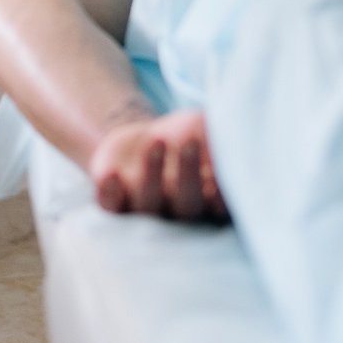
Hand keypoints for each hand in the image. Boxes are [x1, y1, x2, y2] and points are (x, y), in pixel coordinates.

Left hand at [88, 110, 226, 221]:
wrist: (147, 139)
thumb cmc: (187, 136)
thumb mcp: (206, 129)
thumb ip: (218, 139)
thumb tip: (232, 144)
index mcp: (209, 201)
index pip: (220, 209)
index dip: (221, 195)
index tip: (220, 174)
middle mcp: (179, 213)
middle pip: (186, 207)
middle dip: (188, 175)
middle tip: (189, 141)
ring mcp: (147, 210)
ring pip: (149, 206)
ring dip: (152, 176)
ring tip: (156, 141)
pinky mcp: (116, 203)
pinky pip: (111, 208)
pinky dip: (110, 195)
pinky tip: (111, 177)